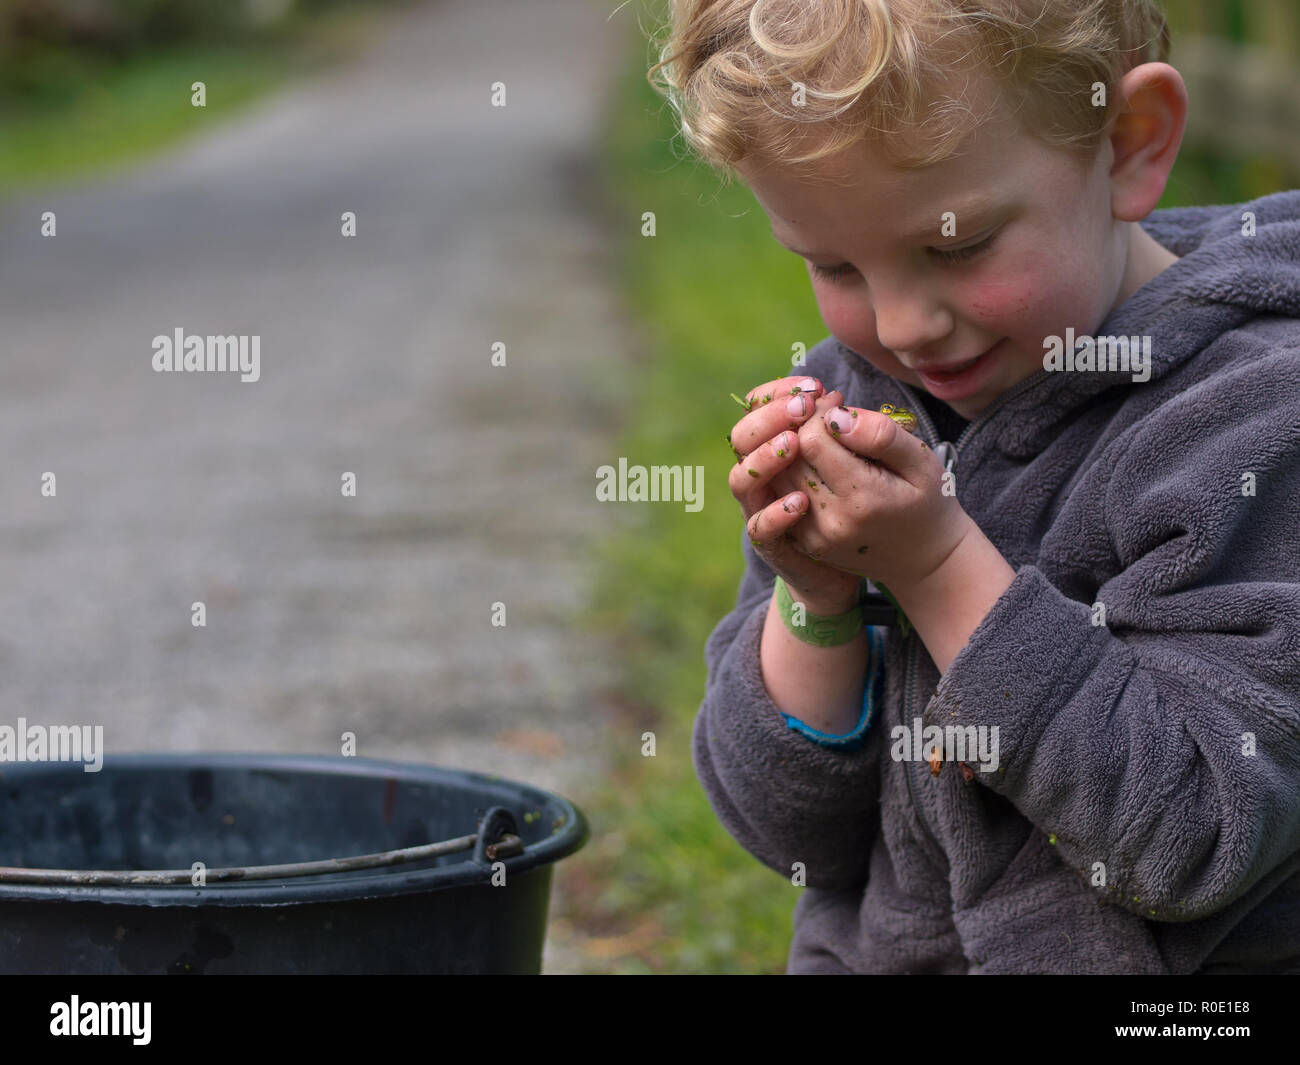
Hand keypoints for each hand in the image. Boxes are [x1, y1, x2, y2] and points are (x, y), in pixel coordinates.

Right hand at [727, 375, 862, 613]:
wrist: (850, 561)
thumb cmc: (852, 501)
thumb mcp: (852, 460)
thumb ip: (838, 431)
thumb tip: (835, 401)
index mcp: (775, 447)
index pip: (757, 409)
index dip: (778, 393)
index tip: (813, 385)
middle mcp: (762, 475)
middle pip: (741, 438)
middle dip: (769, 418)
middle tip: (802, 408)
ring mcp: (761, 509)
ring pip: (742, 480)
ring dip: (765, 458)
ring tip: (793, 444)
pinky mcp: (772, 543)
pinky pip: (759, 527)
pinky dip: (775, 513)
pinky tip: (801, 502)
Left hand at [776, 393, 973, 589]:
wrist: (924, 558)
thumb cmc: (927, 501)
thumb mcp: (922, 462)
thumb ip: (882, 436)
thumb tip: (836, 415)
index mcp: (863, 498)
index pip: (811, 440)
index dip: (819, 415)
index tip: (838, 407)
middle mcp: (832, 522)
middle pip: (791, 458)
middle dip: (803, 429)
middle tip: (828, 417)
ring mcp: (815, 537)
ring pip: (780, 477)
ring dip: (794, 450)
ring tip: (823, 438)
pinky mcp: (806, 543)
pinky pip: (782, 498)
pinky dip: (793, 474)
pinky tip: (817, 464)